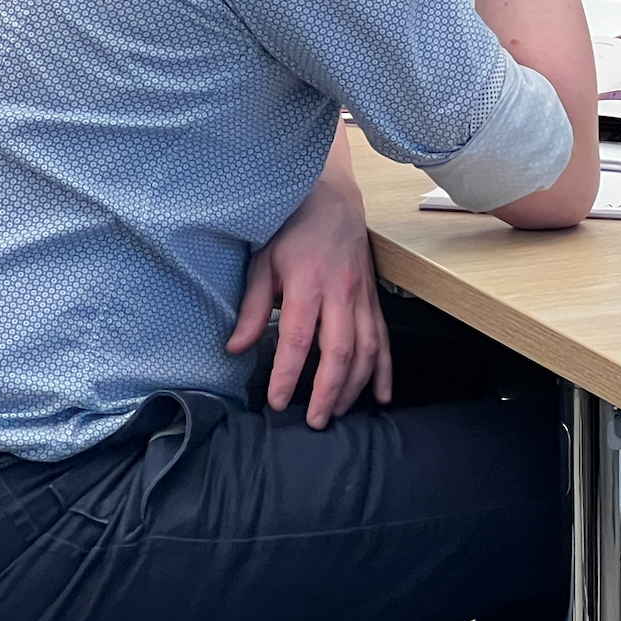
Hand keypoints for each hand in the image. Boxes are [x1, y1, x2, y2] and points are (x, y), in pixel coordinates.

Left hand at [227, 136, 391, 427]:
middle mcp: (340, 293)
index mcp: (308, 284)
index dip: (288, 374)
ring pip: (366, 349)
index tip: (276, 401)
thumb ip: (251, 308)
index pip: (299, 338)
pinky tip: (382, 396)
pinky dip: (385, 370)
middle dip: (328, 391)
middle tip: (314, 422)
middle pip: (339, 351)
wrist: (332, 198)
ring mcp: (362, 296)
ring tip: (338, 412)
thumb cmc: (291, 229)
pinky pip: (383, 338)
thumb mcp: (262, 262)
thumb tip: (235, 349)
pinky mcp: (374, 298)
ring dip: (355, 385)